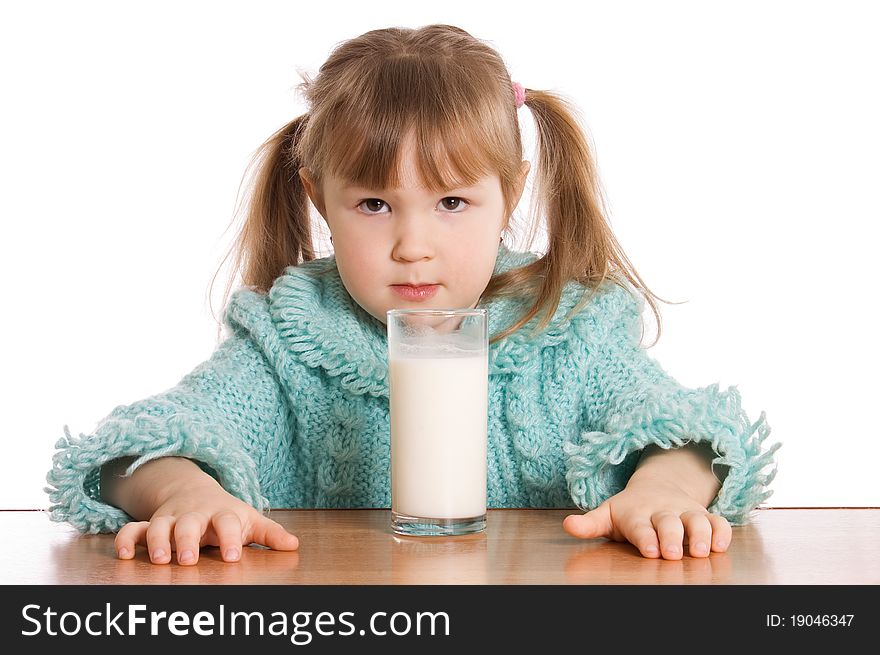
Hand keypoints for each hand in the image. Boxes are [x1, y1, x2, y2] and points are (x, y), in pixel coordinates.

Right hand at [113, 476, 298, 564]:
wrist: (197, 492)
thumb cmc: (228, 514)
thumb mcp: (250, 520)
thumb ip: (270, 534)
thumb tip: (294, 545)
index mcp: (223, 515)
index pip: (228, 524)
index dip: (230, 539)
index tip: (232, 558)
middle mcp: (195, 515)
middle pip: (189, 524)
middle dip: (187, 541)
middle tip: (188, 560)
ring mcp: (171, 518)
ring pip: (158, 526)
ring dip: (156, 542)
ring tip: (159, 560)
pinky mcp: (151, 523)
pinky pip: (133, 529)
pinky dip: (125, 539)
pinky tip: (123, 555)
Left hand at [561, 477, 730, 559]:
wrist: (656, 488)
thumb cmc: (628, 511)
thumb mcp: (607, 515)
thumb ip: (589, 524)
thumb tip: (567, 526)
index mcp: (636, 513)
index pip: (640, 525)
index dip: (645, 537)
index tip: (650, 550)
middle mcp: (662, 511)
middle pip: (669, 523)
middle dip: (671, 537)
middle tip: (672, 554)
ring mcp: (684, 512)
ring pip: (696, 520)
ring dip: (700, 535)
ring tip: (700, 552)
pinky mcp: (703, 515)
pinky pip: (717, 521)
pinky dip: (721, 532)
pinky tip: (721, 546)